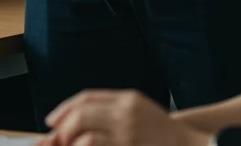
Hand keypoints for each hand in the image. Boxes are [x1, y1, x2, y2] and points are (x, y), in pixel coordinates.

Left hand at [43, 90, 204, 145]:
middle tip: (58, 138)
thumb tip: (75, 115)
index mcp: (127, 99)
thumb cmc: (159, 129)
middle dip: (64, 128)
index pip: (86, 99)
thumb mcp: (136, 106)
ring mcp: (128, 136)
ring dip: (71, 142)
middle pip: (82, 116)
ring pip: (86, 137)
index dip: (64, 109)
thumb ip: (109, 105)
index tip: (51, 120)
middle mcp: (127, 115)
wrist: (188, 145)